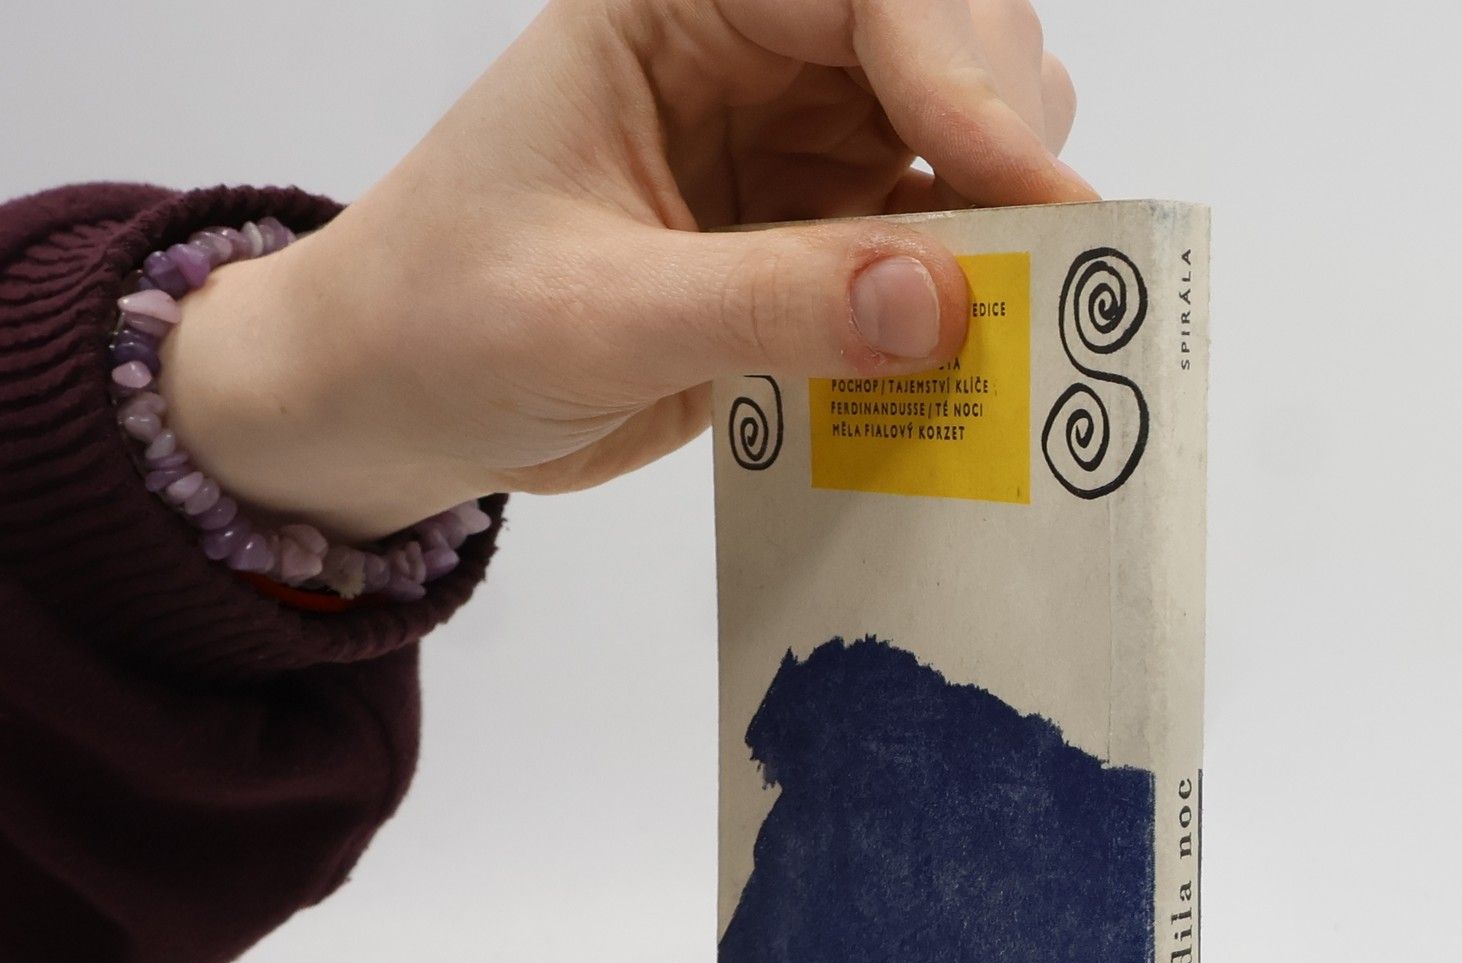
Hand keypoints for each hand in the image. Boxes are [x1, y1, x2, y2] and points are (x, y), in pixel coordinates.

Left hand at [161, 0, 1089, 542]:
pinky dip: (976, 301)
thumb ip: (763, 306)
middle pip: (957, 39)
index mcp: (681, 6)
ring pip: (970, 142)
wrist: (390, 403)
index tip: (1027, 199)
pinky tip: (986, 362)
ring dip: (1010, 224)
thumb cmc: (439, 326)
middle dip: (1010, 144)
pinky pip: (936, 252)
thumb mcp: (587, 318)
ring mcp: (799, 149)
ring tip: (1028, 323)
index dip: (964, 75)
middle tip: (1051, 275)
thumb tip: (940, 303)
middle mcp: (758, 55)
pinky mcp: (818, 246)